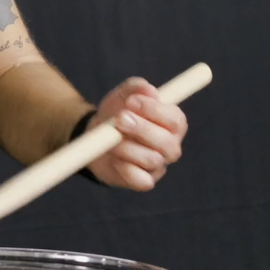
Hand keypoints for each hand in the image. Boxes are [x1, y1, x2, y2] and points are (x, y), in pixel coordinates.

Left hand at [83, 76, 187, 190]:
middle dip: (142, 130)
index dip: (154, 111)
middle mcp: (170, 146)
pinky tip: (114, 158)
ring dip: (127, 147)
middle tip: (120, 119)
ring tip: (110, 138)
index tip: (131, 101)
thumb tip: (150, 90)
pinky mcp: (144, 181)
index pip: (175, 119)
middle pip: (168, 143)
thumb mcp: (123, 95)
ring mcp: (159, 166)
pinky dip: (125, 169)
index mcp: (172, 123)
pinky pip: (141, 180)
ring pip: (152, 160)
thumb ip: (137, 88)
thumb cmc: (116, 113)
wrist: (95, 138)